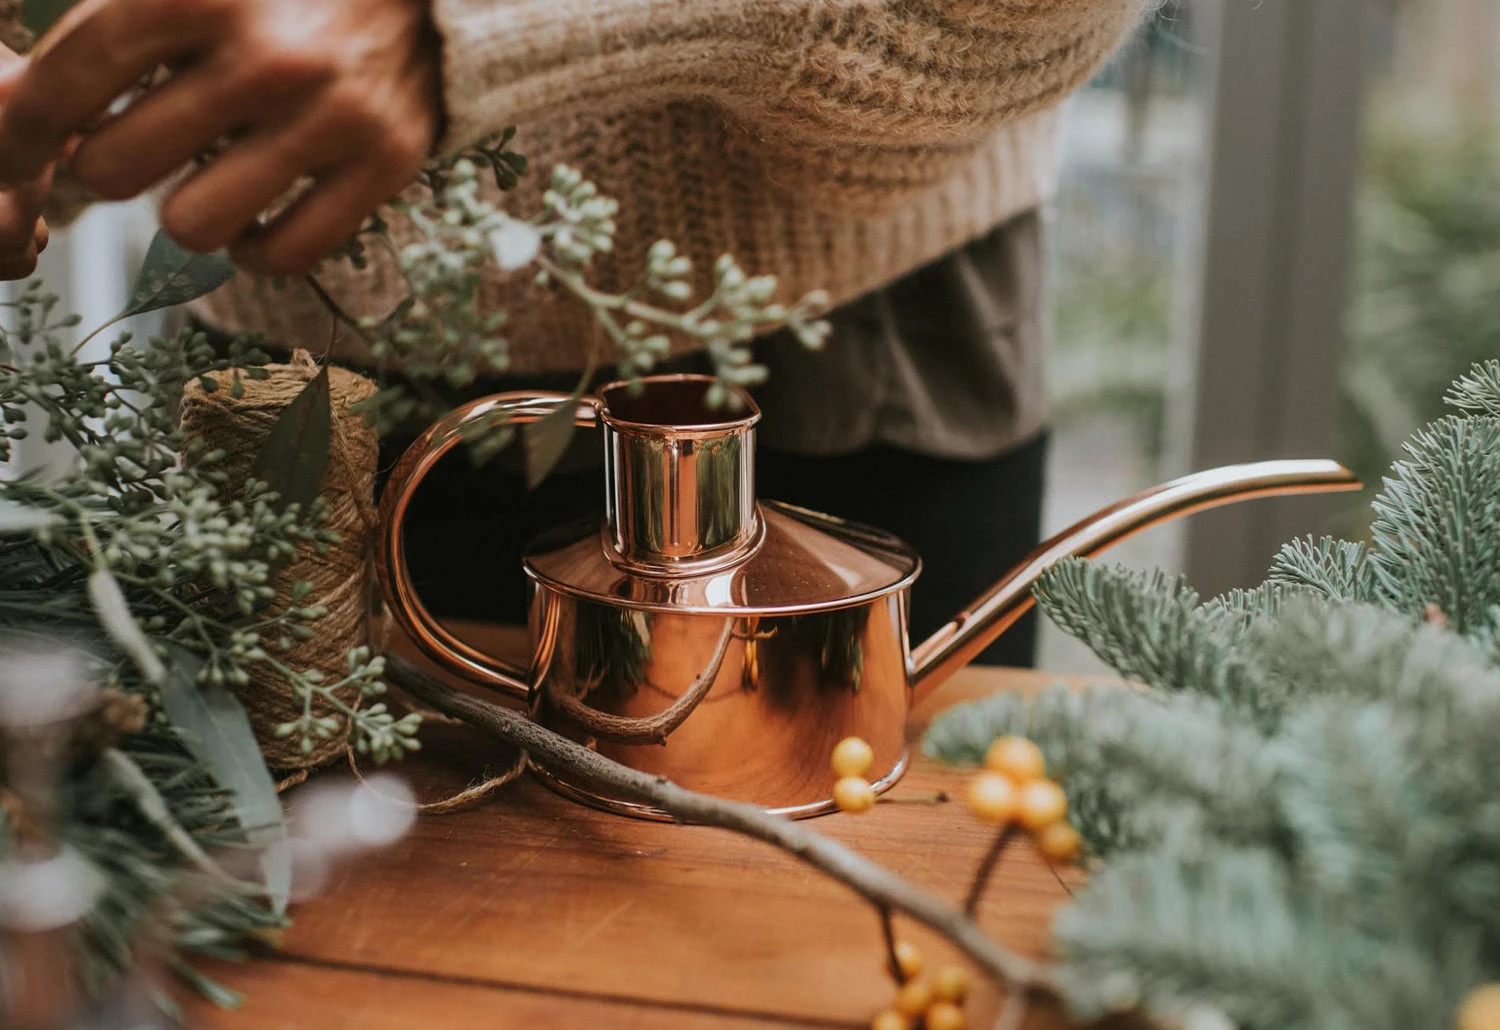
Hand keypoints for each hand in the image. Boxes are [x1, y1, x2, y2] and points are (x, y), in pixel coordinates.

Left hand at [0, 0, 441, 276]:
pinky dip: (255, 248)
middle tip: (130, 149)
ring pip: (193, 226)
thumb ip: (107, 25)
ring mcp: (333, 117)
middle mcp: (268, 56)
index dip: (20, 133)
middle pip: (115, 167)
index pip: (67, 82)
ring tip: (200, 180)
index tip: (15, 153)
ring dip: (182, 212)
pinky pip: (285, 255)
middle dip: (105, 166)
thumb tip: (20, 110)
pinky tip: (253, 216)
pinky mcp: (386, 164)